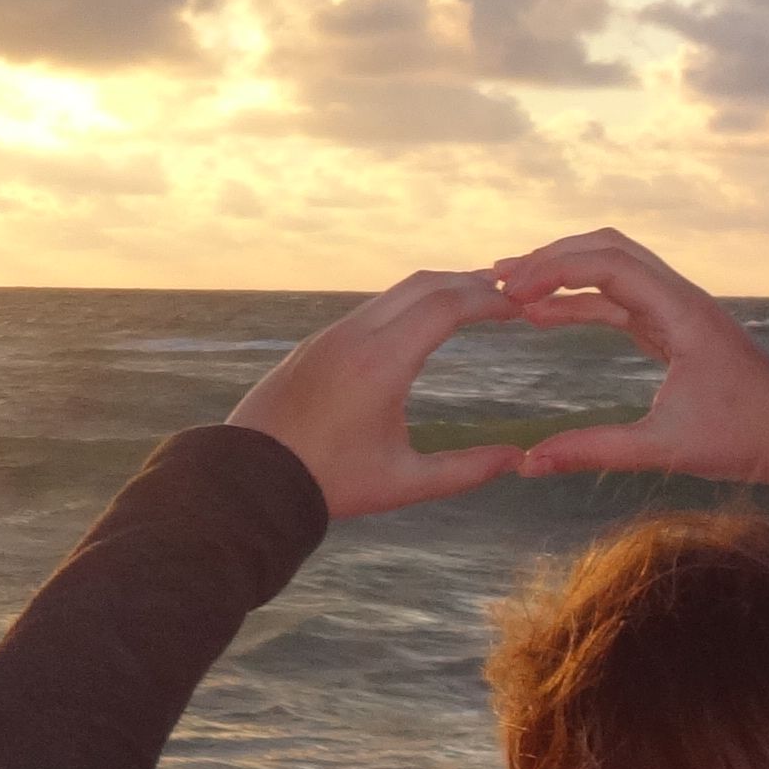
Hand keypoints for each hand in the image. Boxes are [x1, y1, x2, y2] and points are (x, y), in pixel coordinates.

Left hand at [230, 271, 524, 518]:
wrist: (247, 478)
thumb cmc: (328, 483)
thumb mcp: (404, 482)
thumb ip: (465, 470)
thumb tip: (518, 460)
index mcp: (380, 362)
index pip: (446, 306)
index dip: (489, 302)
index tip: (520, 308)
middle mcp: (353, 336)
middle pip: (422, 284)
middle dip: (468, 284)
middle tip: (506, 295)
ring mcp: (329, 335)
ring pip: (392, 293)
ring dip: (435, 291)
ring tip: (471, 303)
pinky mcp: (314, 344)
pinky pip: (369, 309)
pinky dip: (405, 305)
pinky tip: (419, 325)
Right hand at [490, 231, 768, 491]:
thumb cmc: (745, 439)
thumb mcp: (665, 447)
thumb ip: (594, 450)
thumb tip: (528, 465)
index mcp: (682, 312)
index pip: (607, 265)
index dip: (553, 271)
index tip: (508, 292)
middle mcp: (680, 299)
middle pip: (607, 250)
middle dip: (551, 258)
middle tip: (498, 279)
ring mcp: (678, 311)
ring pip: (613, 270)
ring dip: (564, 275)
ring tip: (510, 291)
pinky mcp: (674, 329)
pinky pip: (619, 301)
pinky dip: (580, 302)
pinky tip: (543, 315)